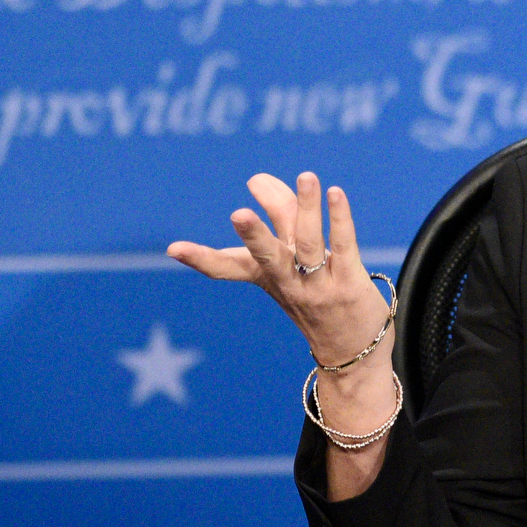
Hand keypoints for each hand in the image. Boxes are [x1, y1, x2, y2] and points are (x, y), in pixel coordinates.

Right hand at [167, 170, 392, 370]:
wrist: (352, 349)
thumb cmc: (316, 293)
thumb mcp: (291, 258)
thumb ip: (280, 214)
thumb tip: (258, 179)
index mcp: (266, 277)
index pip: (227, 269)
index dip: (201, 259)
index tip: (174, 249)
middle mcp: (289, 283)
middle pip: (268, 257)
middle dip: (254, 235)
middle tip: (238, 214)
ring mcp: (320, 285)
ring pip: (309, 243)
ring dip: (307, 208)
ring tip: (306, 176)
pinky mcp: (350, 282)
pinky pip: (343, 246)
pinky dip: (339, 218)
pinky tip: (336, 194)